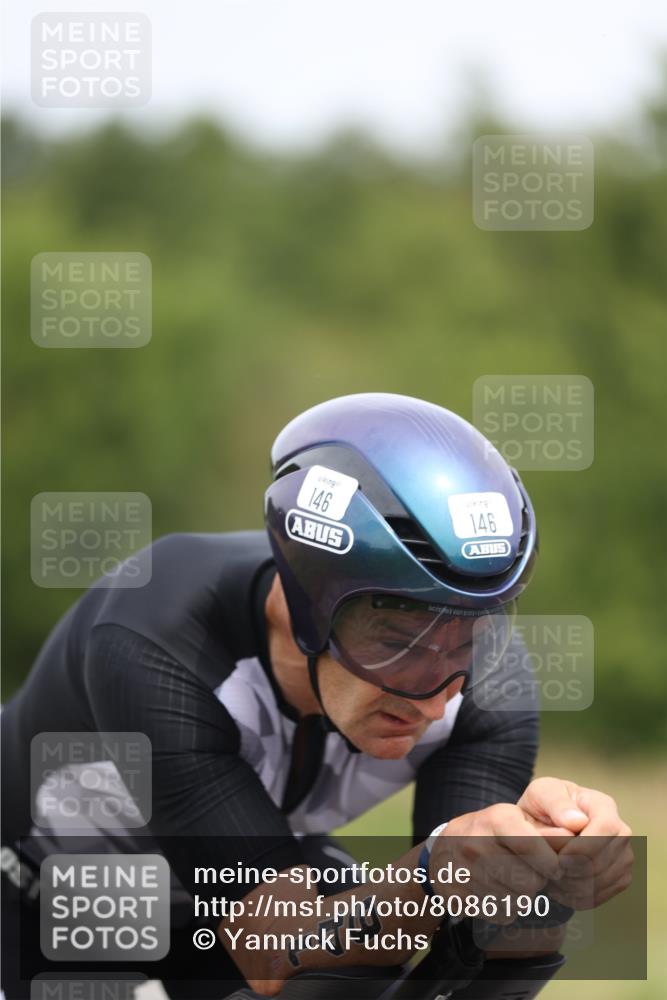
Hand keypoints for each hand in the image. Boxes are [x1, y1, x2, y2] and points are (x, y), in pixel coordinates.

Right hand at [433, 803, 562, 923]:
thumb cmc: (491, 834)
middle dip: (538, 882)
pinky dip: (506, 909)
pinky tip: (496, 892)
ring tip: (511, 882)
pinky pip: (501, 915)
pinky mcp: (459, 898)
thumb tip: (575, 833)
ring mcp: (465, 871)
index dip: (552, 864)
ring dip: (523, 898)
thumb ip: (546, 829)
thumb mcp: (515, 820)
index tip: (555, 868)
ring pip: (518, 902)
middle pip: (530, 882)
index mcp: (495, 818)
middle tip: (530, 874)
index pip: (532, 846)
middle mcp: (476, 843)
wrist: (443, 852)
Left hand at [518, 777, 633, 907]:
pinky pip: (602, 895)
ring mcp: (623, 855)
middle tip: (551, 872)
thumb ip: (556, 802)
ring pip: (605, 880)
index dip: (585, 847)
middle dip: (577, 870)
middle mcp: (619, 830)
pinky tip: (559, 887)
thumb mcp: (541, 793)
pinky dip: (578, 896)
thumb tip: (578, 822)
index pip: (607, 828)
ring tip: (551, 879)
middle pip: (607, 858)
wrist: (544, 823)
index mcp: (602, 804)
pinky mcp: (618, 877)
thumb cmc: (541, 805)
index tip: (560, 858)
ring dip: (575, 885)